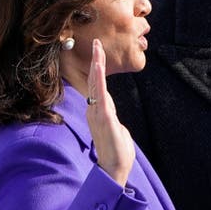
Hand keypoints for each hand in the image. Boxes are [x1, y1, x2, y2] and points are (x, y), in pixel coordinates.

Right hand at [87, 38, 135, 184]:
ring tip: (97, 49)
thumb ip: (112, 119)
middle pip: (94, 80)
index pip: (96, 85)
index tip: (98, 53)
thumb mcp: (115, 129)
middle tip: (96, 42)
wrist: (114, 167)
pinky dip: (98, 79)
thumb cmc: (116, 151)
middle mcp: (95, 109)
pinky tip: (98, 68)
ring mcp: (98, 113)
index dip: (96, 68)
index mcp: (98, 111)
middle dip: (95, 60)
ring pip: (95, 84)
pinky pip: (100, 94)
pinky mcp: (104, 117)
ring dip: (96, 65)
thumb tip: (112, 115)